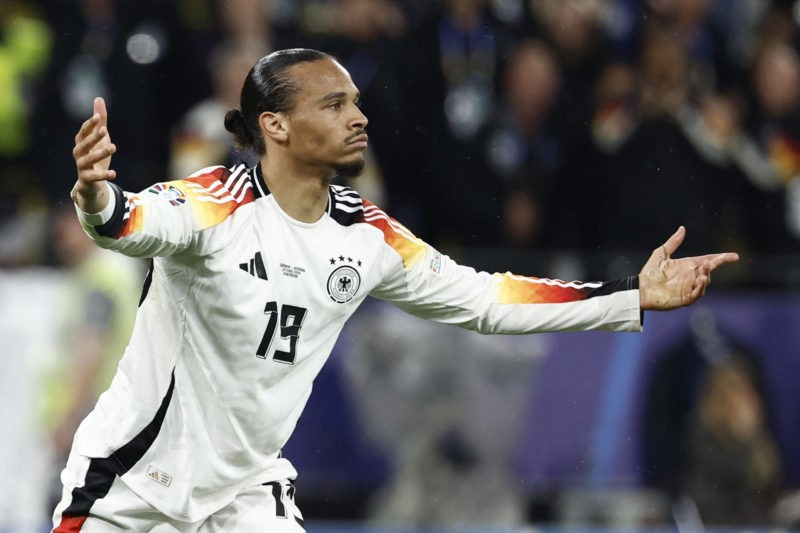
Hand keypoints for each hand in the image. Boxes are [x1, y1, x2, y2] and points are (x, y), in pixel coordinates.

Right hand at [71, 97, 116, 212]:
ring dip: (101, 153)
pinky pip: (95, 177)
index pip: (84, 131)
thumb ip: (100, 121)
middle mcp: (79, 153)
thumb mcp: (99, 138)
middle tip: (104, 130)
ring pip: (90, 159)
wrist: (90, 182)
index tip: (98, 116)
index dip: (90, 124)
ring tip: (113, 147)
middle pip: (85, 144)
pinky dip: (104, 175)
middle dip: (93, 137)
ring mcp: (81, 166)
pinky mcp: (87, 179)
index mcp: (81, 142)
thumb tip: (98, 98)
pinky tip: (114, 173)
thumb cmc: (95, 155)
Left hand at [638, 226, 738, 309]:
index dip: (722, 258)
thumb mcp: (661, 254)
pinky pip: (697, 294)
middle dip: (712, 266)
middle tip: (710, 262)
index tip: (734, 256)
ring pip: (705, 282)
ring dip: (706, 276)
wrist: (641, 289)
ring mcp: (689, 287)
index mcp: (688, 265)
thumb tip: (682, 228)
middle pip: (709, 270)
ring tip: (703, 272)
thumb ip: (673, 242)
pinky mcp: (685, 298)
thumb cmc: (650, 272)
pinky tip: (700, 280)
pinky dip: (701, 288)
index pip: (709, 260)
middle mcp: (691, 276)